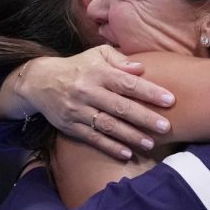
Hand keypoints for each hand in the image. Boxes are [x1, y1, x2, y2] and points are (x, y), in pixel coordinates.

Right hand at [12, 45, 175, 159]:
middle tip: (166, 127)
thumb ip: (119, 59)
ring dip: (131, 136)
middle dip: (145, 118)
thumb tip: (140, 68)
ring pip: (108, 126)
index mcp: (98, 73)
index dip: (149, 92)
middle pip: (120, 107)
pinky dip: (110, 147)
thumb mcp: (97, 55)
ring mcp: (79, 111)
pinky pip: (93, 139)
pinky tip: (127, 153)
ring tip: (151, 144)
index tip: (170, 99)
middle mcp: (88, 92)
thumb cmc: (79, 67)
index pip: (127, 83)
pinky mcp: (71, 126)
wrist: (40, 82)